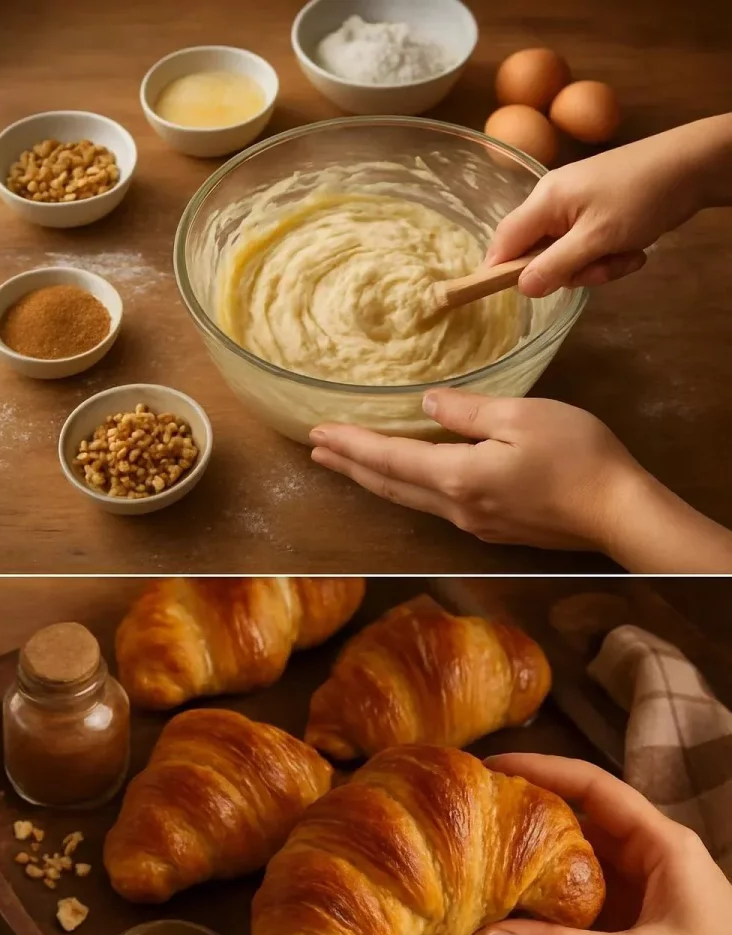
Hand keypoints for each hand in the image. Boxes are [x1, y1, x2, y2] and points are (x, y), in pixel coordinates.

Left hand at [311, 389, 641, 551]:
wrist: (619, 513)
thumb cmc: (578, 456)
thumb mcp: (522, 416)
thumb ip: (468, 411)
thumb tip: (427, 405)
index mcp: (457, 477)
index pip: (390, 459)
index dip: (351, 445)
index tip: (317, 433)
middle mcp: (456, 508)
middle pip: (390, 486)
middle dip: (350, 466)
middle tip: (316, 452)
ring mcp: (474, 523)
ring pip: (410, 499)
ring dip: (375, 479)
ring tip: (347, 465)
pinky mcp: (494, 528)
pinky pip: (436, 505)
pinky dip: (407, 488)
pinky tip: (407, 480)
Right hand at [470, 754, 731, 934]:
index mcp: (660, 843)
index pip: (594, 787)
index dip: (543, 769)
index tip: (492, 767)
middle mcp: (650, 855)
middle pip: (581, 818)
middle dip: (530, 812)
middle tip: (475, 812)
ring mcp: (645, 890)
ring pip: (580, 860)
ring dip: (536, 859)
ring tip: (482, 854)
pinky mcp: (639, 923)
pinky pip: (584, 898)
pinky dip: (549, 900)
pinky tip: (514, 907)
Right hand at [486, 115, 731, 295]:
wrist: (693, 167)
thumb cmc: (642, 197)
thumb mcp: (596, 239)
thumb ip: (555, 266)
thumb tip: (521, 288)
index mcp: (545, 200)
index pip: (503, 241)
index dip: (501, 271)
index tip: (514, 296)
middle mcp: (554, 201)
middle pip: (538, 255)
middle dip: (570, 271)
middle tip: (601, 267)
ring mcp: (577, 207)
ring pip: (568, 256)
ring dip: (596, 266)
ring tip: (625, 255)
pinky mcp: (597, 213)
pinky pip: (589, 248)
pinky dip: (609, 255)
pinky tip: (634, 248)